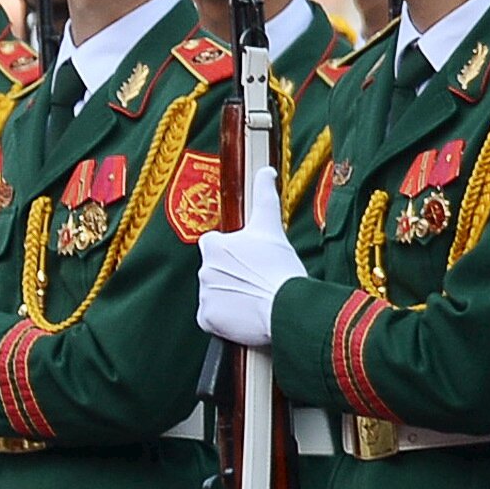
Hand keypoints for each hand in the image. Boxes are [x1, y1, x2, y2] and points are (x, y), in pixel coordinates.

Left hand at [196, 166, 297, 349]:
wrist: (285, 306)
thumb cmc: (281, 267)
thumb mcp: (271, 227)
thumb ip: (263, 196)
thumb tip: (264, 170)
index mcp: (214, 245)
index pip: (213, 244)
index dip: (231, 251)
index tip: (247, 258)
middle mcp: (204, 268)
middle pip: (214, 270)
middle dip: (230, 274)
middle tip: (255, 280)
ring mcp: (204, 295)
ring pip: (214, 293)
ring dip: (229, 295)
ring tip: (254, 298)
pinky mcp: (206, 318)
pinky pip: (211, 317)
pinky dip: (224, 318)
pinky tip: (244, 315)